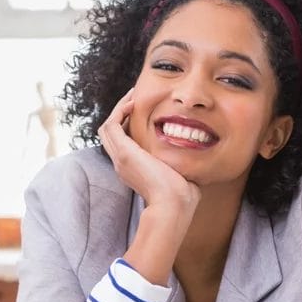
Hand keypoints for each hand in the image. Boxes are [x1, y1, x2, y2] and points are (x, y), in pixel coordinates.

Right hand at [98, 89, 200, 217]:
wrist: (173, 205)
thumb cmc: (181, 196)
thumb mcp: (177, 174)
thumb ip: (178, 162)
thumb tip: (193, 154)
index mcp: (133, 169)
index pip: (123, 143)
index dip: (129, 125)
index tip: (143, 112)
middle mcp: (122, 164)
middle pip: (111, 133)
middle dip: (121, 114)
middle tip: (135, 98)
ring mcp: (120, 158)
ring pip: (107, 128)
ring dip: (118, 109)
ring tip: (132, 96)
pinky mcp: (124, 152)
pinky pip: (111, 125)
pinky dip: (119, 112)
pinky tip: (133, 103)